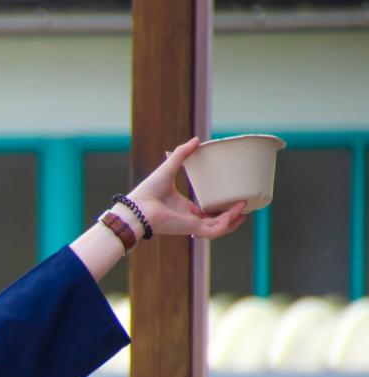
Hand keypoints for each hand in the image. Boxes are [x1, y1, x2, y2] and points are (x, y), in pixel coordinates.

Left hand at [125, 137, 247, 240]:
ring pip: (219, 227)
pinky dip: (226, 223)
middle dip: (232, 216)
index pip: (206, 212)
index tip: (234, 199)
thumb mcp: (169, 168)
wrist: (138, 207)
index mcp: (184, 209)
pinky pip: (214, 230)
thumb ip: (181, 154)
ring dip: (233, 220)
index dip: (221, 207)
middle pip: (216, 221)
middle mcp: (189, 219)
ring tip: (246, 209)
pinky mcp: (191, 228)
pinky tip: (237, 212)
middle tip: (246, 205)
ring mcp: (191, 225)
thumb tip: (196, 140)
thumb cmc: (148, 191)